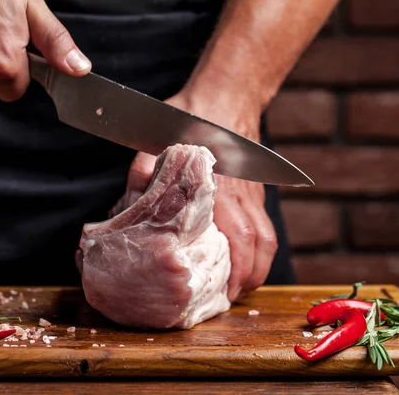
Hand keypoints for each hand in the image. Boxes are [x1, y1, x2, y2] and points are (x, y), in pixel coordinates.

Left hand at [124, 94, 277, 300]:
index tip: (227, 292)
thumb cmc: (192, 118)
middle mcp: (242, 195)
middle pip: (260, 245)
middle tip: (230, 299)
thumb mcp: (158, 140)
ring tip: (239, 288)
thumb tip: (131, 201)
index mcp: (219, 187)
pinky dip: (258, 250)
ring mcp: (253, 193)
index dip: (238, 269)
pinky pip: (265, 227)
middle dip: (249, 278)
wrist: (224, 98)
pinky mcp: (255, 191)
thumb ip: (145, 170)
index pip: (239, 236)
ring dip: (257, 267)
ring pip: (267, 238)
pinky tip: (246, 260)